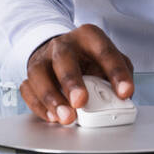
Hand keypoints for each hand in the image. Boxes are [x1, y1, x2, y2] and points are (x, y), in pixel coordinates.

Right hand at [20, 24, 134, 124]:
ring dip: (51, 98)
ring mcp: (44, 58)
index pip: (105, 52)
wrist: (61, 50)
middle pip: (64, 58)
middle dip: (72, 81)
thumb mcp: (108, 61)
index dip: (116, 73)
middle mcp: (63, 44)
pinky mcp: (31, 73)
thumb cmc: (89, 58)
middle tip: (80, 102)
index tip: (125, 93)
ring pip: (39, 74)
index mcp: (89, 36)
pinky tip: (52, 116)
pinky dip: (38, 105)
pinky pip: (28, 88)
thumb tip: (123, 99)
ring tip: (65, 117)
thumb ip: (117, 76)